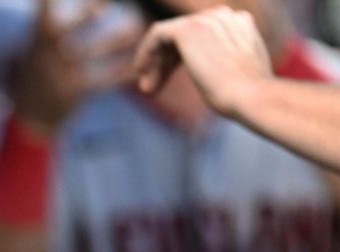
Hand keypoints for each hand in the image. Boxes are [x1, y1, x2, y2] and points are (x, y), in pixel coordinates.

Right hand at [12, 0, 142, 136]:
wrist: (31, 119)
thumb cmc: (33, 80)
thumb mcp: (29, 54)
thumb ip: (39, 32)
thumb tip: (43, 3)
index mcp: (36, 42)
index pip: (41, 13)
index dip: (47, 0)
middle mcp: (46, 56)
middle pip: (61, 31)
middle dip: (82, 17)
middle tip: (103, 7)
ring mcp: (59, 74)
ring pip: (90, 54)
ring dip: (116, 41)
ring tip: (136, 29)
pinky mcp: (73, 91)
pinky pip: (102, 80)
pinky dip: (122, 73)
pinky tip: (138, 68)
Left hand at [134, 7, 272, 116]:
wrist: (250, 96)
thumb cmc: (247, 97)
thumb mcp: (239, 73)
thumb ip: (225, 61)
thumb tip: (212, 71)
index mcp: (240, 25)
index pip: (202, 35)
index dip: (180, 57)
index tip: (167, 79)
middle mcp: (225, 17)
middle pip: (184, 36)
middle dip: (165, 61)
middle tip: (150, 86)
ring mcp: (207, 20)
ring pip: (169, 37)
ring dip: (156, 62)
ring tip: (147, 87)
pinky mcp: (187, 29)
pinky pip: (157, 34)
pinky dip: (146, 51)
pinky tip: (140, 70)